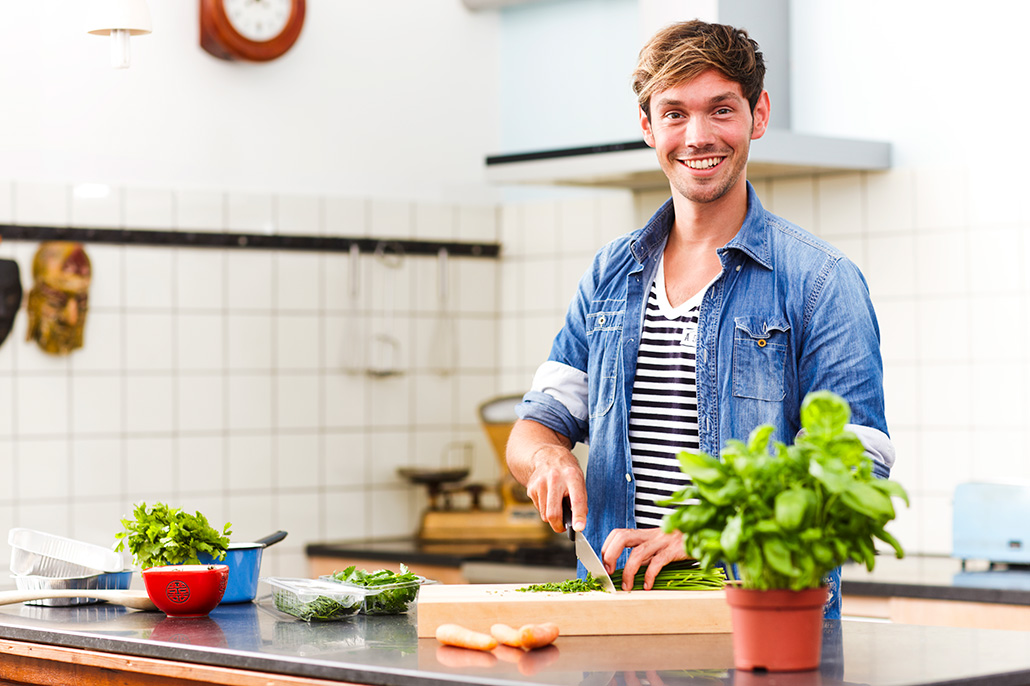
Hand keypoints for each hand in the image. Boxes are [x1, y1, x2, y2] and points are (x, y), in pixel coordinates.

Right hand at [507, 419, 585, 533]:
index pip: (576, 500)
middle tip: (563, 527)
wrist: (548, 456)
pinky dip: (545, 508)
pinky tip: (548, 497)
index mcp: (572, 476)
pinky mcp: (531, 488)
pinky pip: (538, 508)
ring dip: (552, 517)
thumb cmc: (567, 472)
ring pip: (545, 514)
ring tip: (557, 505)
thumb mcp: (579, 481)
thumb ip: (580, 501)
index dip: (578, 516)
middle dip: (558, 526)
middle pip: (553, 513)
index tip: (578, 528)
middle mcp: (555, 478)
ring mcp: (540, 483)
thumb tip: (577, 523)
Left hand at [600, 528, 687, 590]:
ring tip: (626, 586)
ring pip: (638, 552)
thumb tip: (629, 570)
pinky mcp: (674, 550)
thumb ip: (646, 555)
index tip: (604, 563)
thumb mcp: (660, 547)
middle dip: (610, 554)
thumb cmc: (682, 543)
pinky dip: (649, 575)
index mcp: (646, 534)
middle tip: (609, 571)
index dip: (607, 547)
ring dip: (628, 571)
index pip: (619, 533)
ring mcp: (663, 541)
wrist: (706, 533)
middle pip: (622, 537)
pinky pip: (658, 562)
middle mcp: (651, 535)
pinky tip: (648, 586)